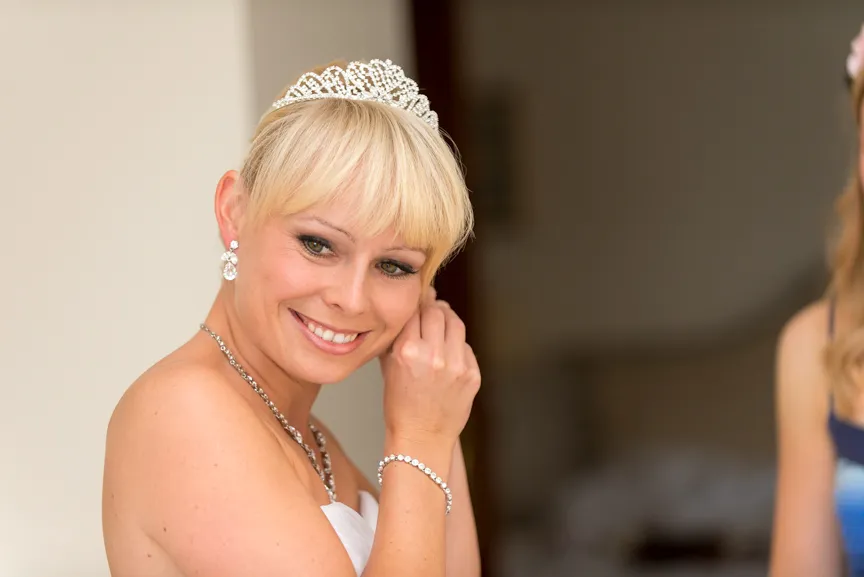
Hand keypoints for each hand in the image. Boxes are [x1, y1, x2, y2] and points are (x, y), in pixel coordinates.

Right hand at [379, 287, 480, 445]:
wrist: (421, 437)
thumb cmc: (400, 406)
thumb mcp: (388, 367)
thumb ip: (397, 338)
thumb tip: (407, 311)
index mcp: (408, 352)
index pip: (415, 311)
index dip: (417, 302)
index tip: (419, 298)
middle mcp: (434, 356)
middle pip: (438, 312)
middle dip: (434, 306)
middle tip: (432, 305)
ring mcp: (456, 366)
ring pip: (456, 324)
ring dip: (449, 318)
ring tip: (443, 320)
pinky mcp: (472, 375)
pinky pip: (466, 347)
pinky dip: (458, 344)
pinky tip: (449, 351)